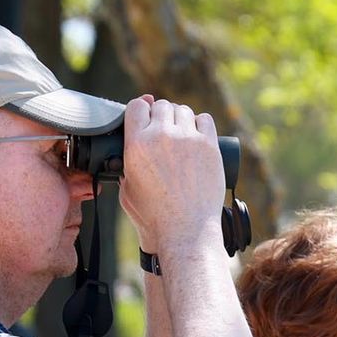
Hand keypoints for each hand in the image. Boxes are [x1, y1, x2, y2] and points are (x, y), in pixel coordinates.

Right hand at [117, 95, 224, 257]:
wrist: (185, 230)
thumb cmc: (154, 217)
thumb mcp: (126, 189)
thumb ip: (126, 165)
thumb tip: (131, 151)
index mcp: (136, 145)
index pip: (136, 107)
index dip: (141, 111)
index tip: (145, 118)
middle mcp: (161, 136)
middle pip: (161, 106)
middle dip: (161, 116)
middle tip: (164, 131)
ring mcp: (188, 139)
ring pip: (183, 111)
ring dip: (181, 119)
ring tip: (181, 135)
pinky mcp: (209, 147)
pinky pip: (205, 120)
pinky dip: (200, 125)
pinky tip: (198, 136)